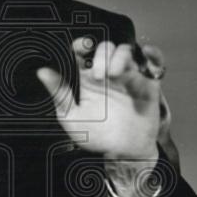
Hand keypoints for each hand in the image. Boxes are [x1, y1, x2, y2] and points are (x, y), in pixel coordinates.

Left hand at [37, 38, 164, 160]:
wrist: (124, 153)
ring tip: (114, 75)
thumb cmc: (97, 137)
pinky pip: (154, 62)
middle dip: (101, 55)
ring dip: (120, 57)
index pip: (84, 52)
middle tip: (97, 75)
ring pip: (126, 51)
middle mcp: (108, 74)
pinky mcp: (148, 83)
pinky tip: (146, 54)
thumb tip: (42, 72)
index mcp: (88, 79)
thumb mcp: (71, 117)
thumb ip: (59, 93)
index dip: (82, 44)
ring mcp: (128, 77)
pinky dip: (152, 53)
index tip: (80, 47)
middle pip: (105, 48)